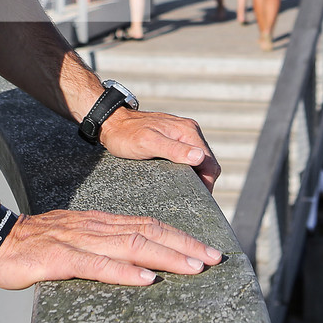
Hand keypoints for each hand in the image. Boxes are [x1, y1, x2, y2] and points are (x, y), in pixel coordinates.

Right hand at [0, 208, 222, 289]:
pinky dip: (125, 272)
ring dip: (166, 257)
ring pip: (131, 246)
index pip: (149, 225)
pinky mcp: (62, 259)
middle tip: (213, 258)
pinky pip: (98, 265)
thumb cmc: (37, 244)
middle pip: (149, 232)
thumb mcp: (78, 238)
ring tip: (193, 267)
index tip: (205, 249)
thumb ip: (104, 246)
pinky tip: (145, 279)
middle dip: (184, 245)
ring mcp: (80, 241)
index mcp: (102, 223)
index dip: (179, 236)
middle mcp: (97, 228)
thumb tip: (136, 260)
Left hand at [100, 108, 221, 191]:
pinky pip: (188, 156)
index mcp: (188, 131)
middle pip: (207, 162)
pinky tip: (178, 178)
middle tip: (190, 198)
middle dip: (203, 180)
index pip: (209, 162)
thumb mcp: (149, 144)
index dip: (207, 183)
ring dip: (196, 175)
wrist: (112, 123)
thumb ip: (175, 150)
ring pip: (199, 160)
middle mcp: (189, 131)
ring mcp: (183, 134)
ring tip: (185, 190)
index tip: (199, 199)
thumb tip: (199, 157)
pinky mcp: (175, 139)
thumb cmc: (127, 134)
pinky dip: (188, 169)